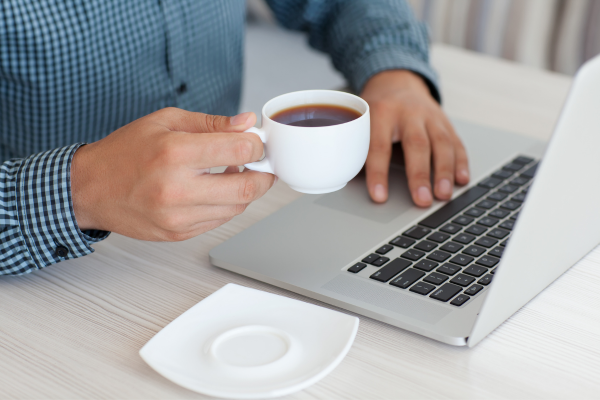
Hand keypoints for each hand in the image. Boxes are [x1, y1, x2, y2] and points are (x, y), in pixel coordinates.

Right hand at [71, 108, 274, 240]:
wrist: (90, 189)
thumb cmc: (125, 152)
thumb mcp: (165, 122)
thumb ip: (211, 123)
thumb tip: (246, 124)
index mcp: (175, 153)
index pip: (239, 151)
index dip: (256, 145)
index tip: (255, 142)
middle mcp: (177, 189)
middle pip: (247, 188)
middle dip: (264, 174)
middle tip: (261, 164)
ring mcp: (178, 216)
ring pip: (237, 207)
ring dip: (246, 190)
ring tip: (234, 172)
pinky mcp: (178, 233)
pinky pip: (220, 220)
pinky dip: (226, 204)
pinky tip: (215, 189)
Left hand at [361, 70, 468, 206]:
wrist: (397, 82)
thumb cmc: (377, 109)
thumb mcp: (362, 121)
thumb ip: (359, 146)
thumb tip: (348, 181)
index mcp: (382, 112)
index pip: (379, 146)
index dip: (378, 173)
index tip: (380, 197)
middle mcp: (409, 112)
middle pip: (416, 145)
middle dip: (419, 175)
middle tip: (422, 201)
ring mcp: (430, 116)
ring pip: (441, 143)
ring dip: (444, 172)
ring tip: (443, 195)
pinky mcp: (446, 122)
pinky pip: (456, 142)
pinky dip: (460, 162)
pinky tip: (461, 180)